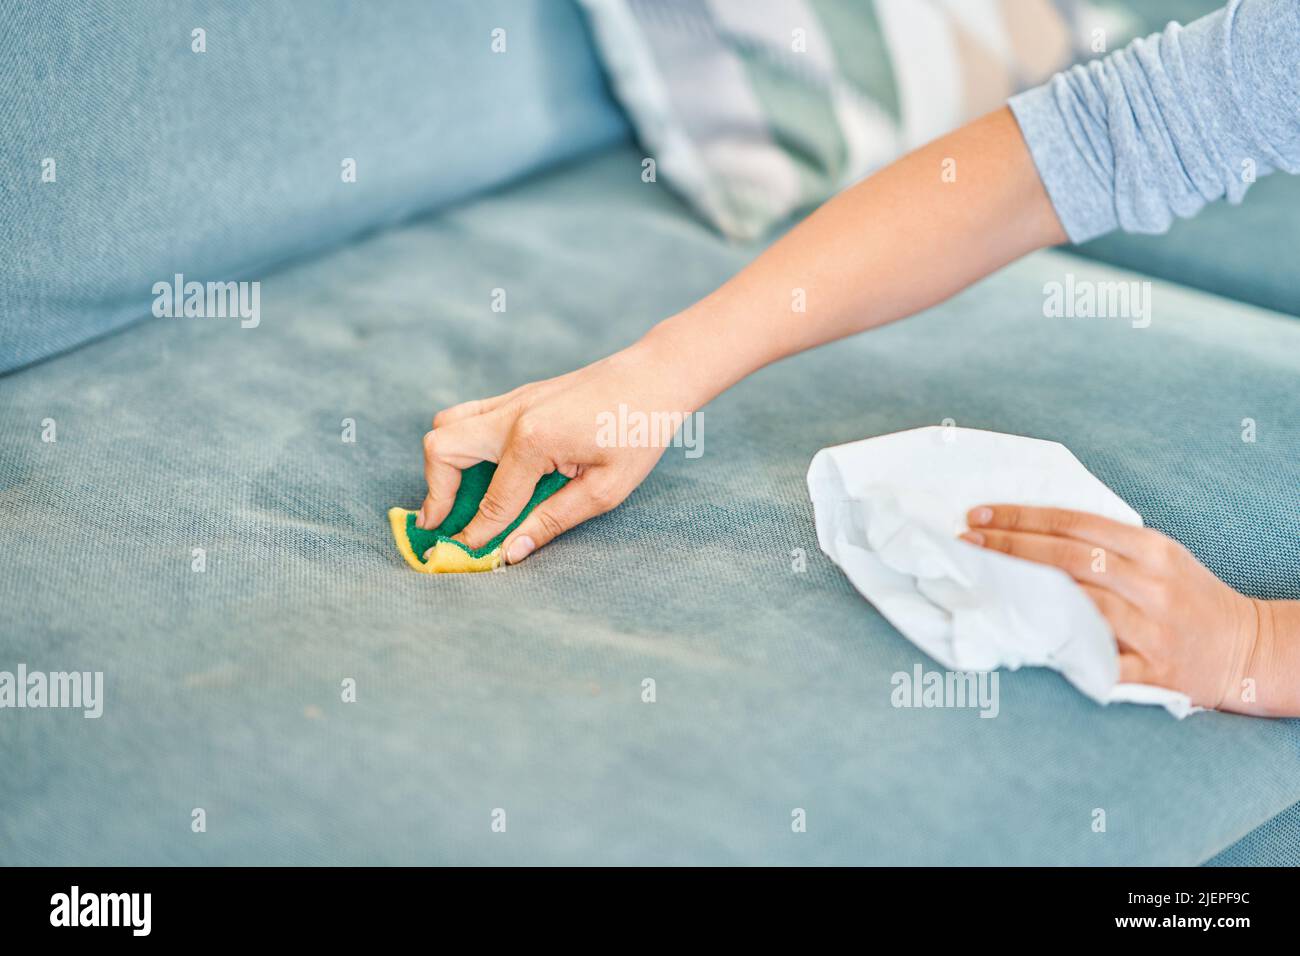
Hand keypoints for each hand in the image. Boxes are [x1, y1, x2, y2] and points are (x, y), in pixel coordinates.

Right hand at [417, 337, 697, 563]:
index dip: (476, 534)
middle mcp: (511, 416)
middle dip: (436, 492)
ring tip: (457, 499)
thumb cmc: (638, 432)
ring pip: (447, 426)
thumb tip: (511, 551)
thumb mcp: (605, 489)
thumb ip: (553, 520)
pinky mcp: (519, 397)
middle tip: (441, 524)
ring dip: (444, 464)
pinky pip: (469, 417)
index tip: (463, 557)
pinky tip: (485, 472)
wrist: (655, 377)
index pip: (491, 500)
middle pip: (442, 450)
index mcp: (532, 440)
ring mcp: (512, 401)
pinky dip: (463, 446)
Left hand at [958, 505, 1267, 713]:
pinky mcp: (1155, 670)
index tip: (979, 513)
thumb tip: (1034, 531)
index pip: (1075, 523)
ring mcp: (1153, 628)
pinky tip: (1028, 646)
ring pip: (1084, 603)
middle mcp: (1151, 583)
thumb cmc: (1189, 598)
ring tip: (984, 582)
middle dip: (1012, 545)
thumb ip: (1106, 544)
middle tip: (967, 538)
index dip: (1023, 517)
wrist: (1248, 649)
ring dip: (1029, 593)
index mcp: (1150, 549)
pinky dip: (1069, 654)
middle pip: (1071, 557)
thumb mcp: (1158, 556)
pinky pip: (1104, 661)